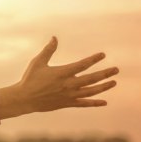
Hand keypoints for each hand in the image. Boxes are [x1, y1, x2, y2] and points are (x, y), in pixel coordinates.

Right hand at [0, 36, 118, 118]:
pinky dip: (94, 103)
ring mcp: (68, 95)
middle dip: (105, 74)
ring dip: (103, 87)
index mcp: (62, 73)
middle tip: (116, 70)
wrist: (24, 99)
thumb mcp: (37, 62)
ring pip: (90, 91)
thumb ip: (48, 50)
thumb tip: (54, 38)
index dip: (93, 59)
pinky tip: (104, 102)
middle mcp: (68, 85)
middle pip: (91, 79)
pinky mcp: (66, 103)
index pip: (82, 65)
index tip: (102, 55)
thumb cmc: (29, 78)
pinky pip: (83, 104)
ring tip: (114, 82)